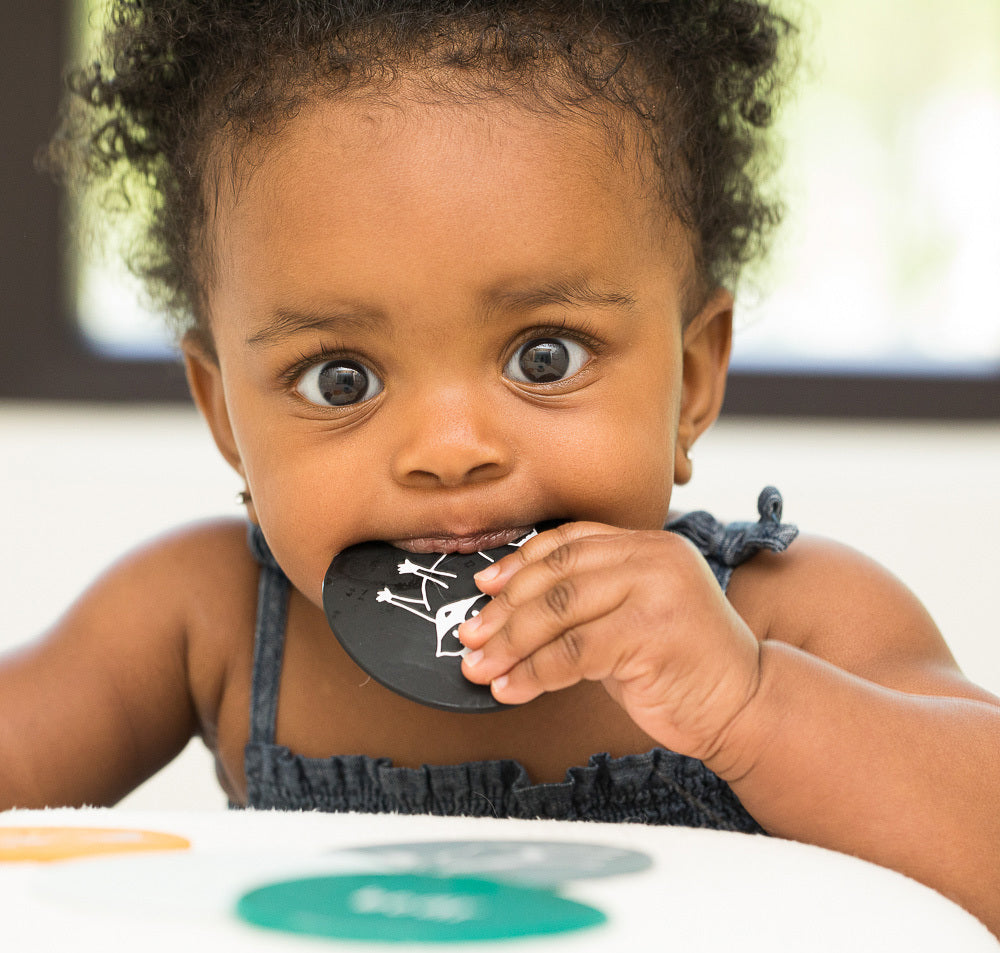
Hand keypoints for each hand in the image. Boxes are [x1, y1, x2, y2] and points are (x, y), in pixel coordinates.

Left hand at [459, 522, 762, 766]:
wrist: (744, 705)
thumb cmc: (679, 666)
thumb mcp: (632, 616)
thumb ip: (586, 601)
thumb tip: (506, 608)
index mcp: (648, 545)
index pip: (570, 541)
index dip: (519, 562)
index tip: (483, 587)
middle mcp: (653, 557)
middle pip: (557, 574)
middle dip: (504, 609)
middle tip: (468, 636)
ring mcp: (656, 591)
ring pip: (558, 611)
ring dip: (510, 643)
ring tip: (479, 667)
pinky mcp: (653, 633)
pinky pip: (573, 652)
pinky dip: (533, 673)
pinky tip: (511, 689)